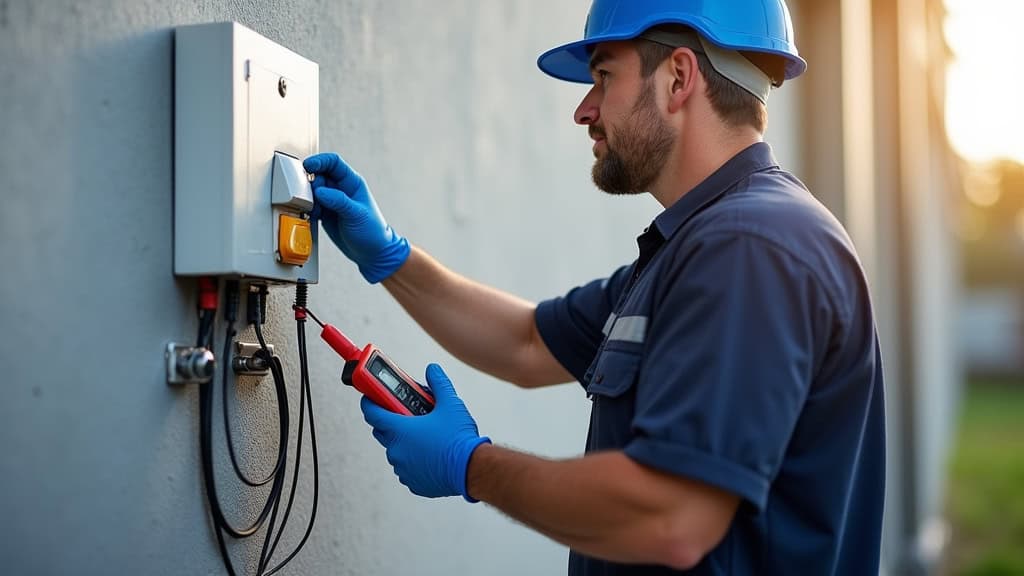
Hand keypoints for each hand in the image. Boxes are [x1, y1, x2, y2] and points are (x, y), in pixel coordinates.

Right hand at [303, 152, 409, 282]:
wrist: (372, 253)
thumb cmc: (372, 232)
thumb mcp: (357, 214)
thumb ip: (339, 201)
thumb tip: (319, 191)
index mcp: (352, 183)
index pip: (333, 163)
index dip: (319, 161)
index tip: (307, 166)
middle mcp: (341, 189)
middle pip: (318, 175)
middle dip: (310, 183)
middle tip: (310, 196)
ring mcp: (332, 201)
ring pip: (312, 190)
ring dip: (308, 198)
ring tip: (314, 210)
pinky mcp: (325, 213)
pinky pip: (311, 205)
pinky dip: (308, 209)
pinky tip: (313, 217)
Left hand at [361, 364, 490, 500]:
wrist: (472, 469)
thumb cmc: (459, 438)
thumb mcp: (450, 404)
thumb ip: (438, 383)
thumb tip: (432, 370)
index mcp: (400, 430)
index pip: (372, 413)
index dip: (369, 402)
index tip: (369, 396)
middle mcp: (396, 451)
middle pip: (382, 431)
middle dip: (390, 421)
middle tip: (405, 414)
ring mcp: (403, 468)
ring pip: (396, 451)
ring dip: (404, 442)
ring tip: (424, 436)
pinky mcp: (412, 483)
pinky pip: (406, 468)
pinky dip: (413, 460)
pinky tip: (430, 453)